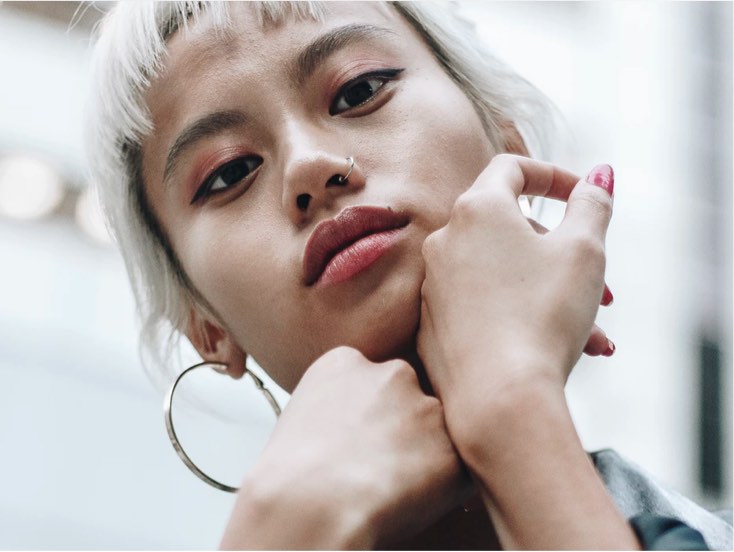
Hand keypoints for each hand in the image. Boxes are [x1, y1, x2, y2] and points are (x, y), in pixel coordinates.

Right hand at [221, 346, 470, 549]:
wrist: (307, 505)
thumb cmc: (289, 477)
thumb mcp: (299, 417)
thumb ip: (337, 405)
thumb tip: (355, 427)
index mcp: (347, 361)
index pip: (376, 380)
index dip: (372, 415)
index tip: (360, 442)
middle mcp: (392, 373)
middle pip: (412, 397)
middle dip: (406, 427)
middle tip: (382, 466)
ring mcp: (426, 408)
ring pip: (440, 431)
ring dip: (427, 455)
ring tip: (393, 489)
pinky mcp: (452, 448)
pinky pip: (459, 470)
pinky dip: (445, 489)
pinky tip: (411, 503)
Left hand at [416, 156, 637, 549]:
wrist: (496, 397)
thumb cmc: (543, 315)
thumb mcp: (584, 251)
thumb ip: (592, 205)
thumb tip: (598, 176)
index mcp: (476, 209)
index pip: (512, 169)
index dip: (552, 175)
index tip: (582, 195)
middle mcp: (445, 241)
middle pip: (511, 230)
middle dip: (562, 254)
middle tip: (603, 288)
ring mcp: (433, 284)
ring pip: (504, 275)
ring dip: (551, 295)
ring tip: (597, 335)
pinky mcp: (432, 322)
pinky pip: (483, 306)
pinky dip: (521, 316)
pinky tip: (560, 349)